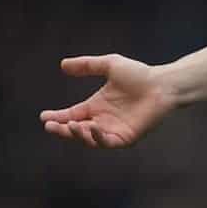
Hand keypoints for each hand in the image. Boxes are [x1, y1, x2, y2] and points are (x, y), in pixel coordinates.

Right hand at [39, 54, 175, 147]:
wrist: (163, 84)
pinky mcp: (126, 137)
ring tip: (71, 125)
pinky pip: (107, 143)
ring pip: (89, 139)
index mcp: (96, 106)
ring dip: (78, 134)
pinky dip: (97, 138)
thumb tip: (63, 64)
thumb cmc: (139, 74)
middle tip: (51, 125)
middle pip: (76, 130)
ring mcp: (113, 130)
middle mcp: (102, 120)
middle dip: (62, 130)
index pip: (71, 115)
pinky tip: (91, 128)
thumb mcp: (109, 65)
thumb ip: (87, 65)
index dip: (56, 117)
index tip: (43, 116)